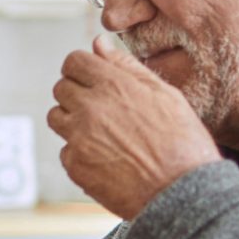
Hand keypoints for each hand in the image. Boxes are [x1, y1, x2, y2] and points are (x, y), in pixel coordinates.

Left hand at [45, 36, 220, 218]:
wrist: (182, 194)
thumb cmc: (182, 144)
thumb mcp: (165, 95)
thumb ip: (127, 66)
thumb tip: (98, 44)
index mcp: (113, 85)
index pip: (73, 62)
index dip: (82, 69)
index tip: (91, 79)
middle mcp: (90, 108)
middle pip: (61, 88)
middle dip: (77, 94)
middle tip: (102, 109)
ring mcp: (79, 138)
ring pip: (56, 117)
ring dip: (73, 121)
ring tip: (103, 133)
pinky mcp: (75, 165)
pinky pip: (66, 150)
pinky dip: (80, 153)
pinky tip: (107, 158)